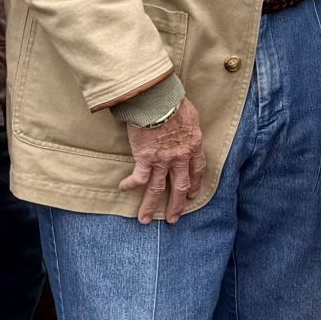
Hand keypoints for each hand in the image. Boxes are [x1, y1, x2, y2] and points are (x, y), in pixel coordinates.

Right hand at [123, 96, 205, 224]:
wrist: (157, 99)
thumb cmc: (173, 101)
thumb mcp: (190, 114)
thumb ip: (188, 127)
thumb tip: (185, 127)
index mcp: (194, 146)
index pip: (197, 170)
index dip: (194, 185)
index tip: (191, 196)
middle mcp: (180, 157)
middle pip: (180, 187)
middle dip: (177, 205)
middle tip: (173, 218)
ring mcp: (163, 160)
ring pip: (157, 189)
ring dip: (151, 205)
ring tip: (144, 219)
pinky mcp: (145, 158)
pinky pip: (139, 177)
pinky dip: (130, 184)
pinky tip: (123, 188)